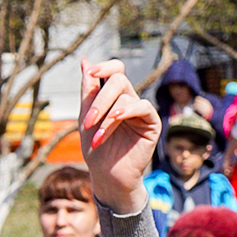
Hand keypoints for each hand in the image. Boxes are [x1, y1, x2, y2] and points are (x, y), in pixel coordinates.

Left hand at [78, 58, 159, 215]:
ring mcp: (141, 110)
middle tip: (87, 122)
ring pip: (126, 94)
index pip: (115, 69)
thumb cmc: (95, 149)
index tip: (90, 73)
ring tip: (97, 137)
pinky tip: (114, 122)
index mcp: (114, 96)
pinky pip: (142, 106)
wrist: (106, 176)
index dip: (104, 67)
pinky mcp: (152, 122)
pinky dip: (124, 113)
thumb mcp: (86, 117)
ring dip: (106, 115)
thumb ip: (87, 90)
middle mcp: (129, 99)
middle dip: (99, 99)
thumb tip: (84, 60)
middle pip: (118, 79)